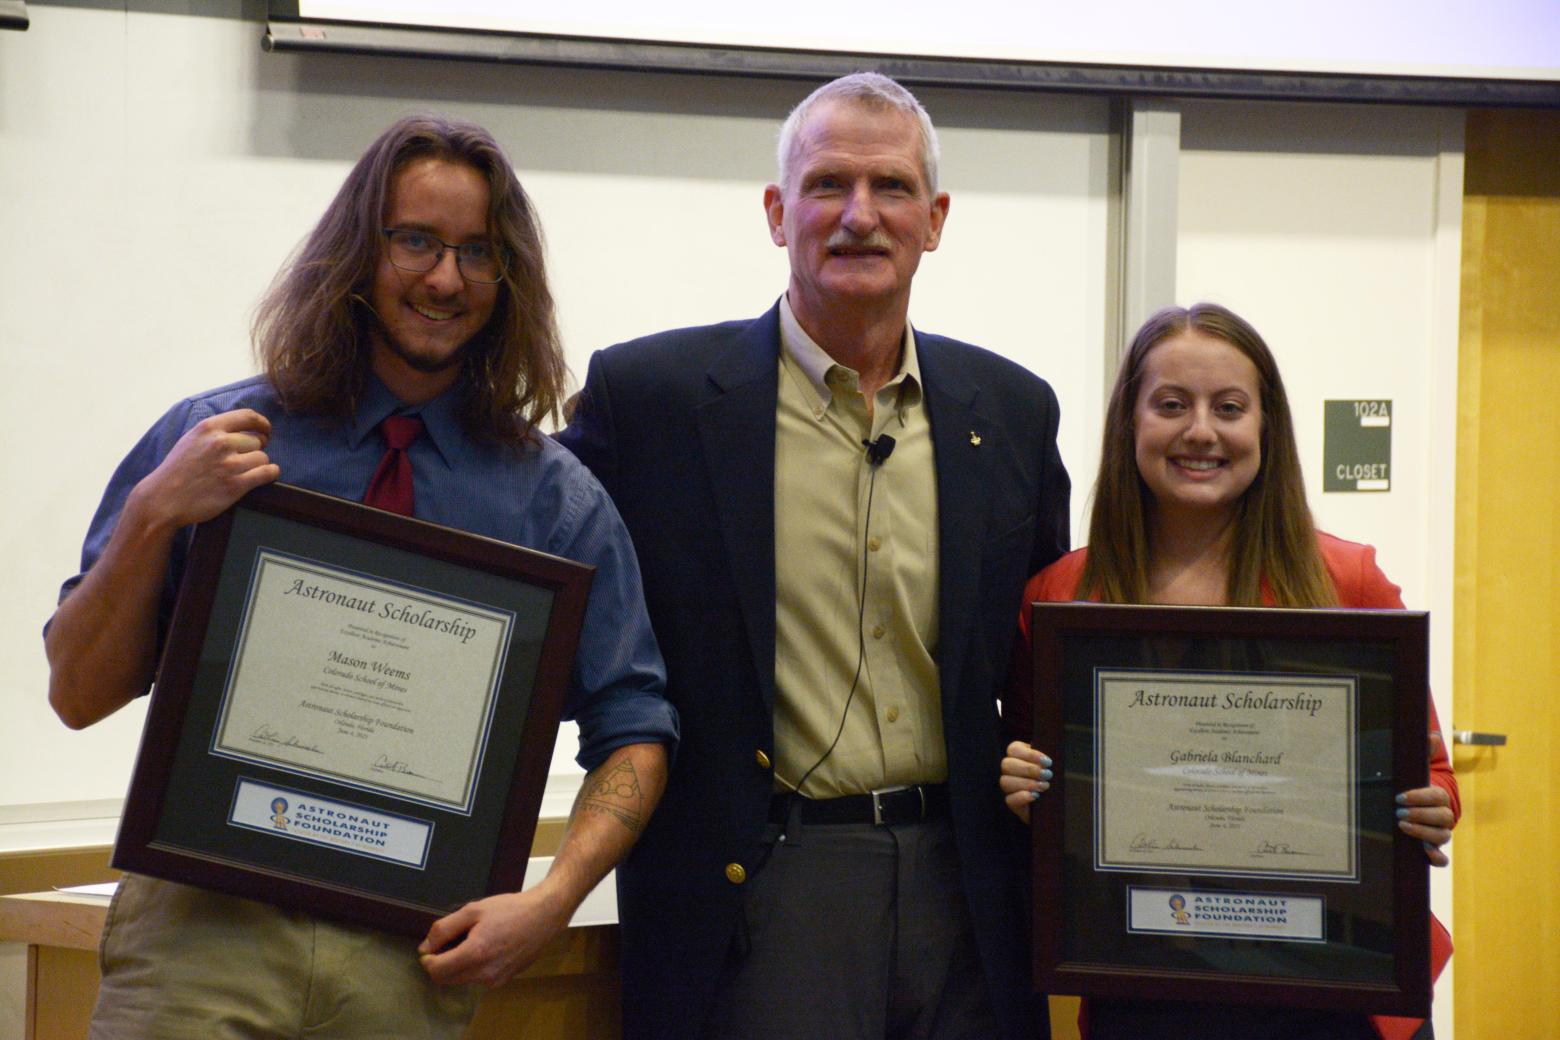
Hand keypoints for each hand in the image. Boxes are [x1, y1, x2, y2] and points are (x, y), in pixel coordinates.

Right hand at [129, 409, 278, 530]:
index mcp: (209, 428)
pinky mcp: (236, 485)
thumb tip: (246, 428)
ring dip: (259, 465)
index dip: (263, 424)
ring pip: (263, 458)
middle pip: (258, 441)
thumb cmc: (178, 470)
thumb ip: (216, 431)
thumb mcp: (192, 439)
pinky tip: (266, 475)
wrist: (164, 499)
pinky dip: (270, 473)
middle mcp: (220, 443)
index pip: (249, 417)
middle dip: (255, 450)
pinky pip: (267, 473)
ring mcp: (229, 464)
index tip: (266, 431)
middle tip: (245, 459)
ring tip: (245, 471)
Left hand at [418, 886, 570, 988]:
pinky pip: (478, 978)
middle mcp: (484, 973)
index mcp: (475, 954)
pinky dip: (474, 966)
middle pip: (447, 979)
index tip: (431, 948)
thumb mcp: (473, 910)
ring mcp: (496, 980)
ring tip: (473, 940)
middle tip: (451, 941)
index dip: (428, 960)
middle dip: (442, 963)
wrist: (545, 915)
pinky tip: (487, 947)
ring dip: (458, 965)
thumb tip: (426, 947)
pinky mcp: (504, 981)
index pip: (437, 971)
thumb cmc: (510, 909)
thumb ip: (444, 929)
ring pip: (462, 979)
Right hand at [999, 740, 1052, 823]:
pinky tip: (1035, 796)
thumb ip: (1045, 760)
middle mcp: (1009, 770)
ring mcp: (1008, 787)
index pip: (1014, 749)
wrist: (1054, 801)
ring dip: (1027, 783)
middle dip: (1029, 769)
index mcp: (1017, 755)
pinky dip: (1022, 796)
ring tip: (1044, 786)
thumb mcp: (1049, 766)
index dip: (1030, 755)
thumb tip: (1046, 759)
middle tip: (1047, 774)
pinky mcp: (1011, 802)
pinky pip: (1009, 799)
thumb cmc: (1051, 778)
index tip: (1047, 762)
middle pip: (1007, 764)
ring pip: (1005, 782)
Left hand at [1398, 732, 1454, 865]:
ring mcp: (1440, 833)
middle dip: (1420, 815)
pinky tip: (1427, 856)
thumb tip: (1433, 735)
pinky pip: (1442, 858)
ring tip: (1402, 826)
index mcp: (1440, 797)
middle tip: (1399, 812)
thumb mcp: (1416, 770)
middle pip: (1442, 818)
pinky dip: (1437, 859)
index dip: (1420, 797)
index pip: (1437, 797)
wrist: (1415, 808)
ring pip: (1442, 836)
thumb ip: (1423, 754)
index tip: (1401, 797)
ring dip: (1424, 833)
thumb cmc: (1414, 787)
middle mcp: (1444, 816)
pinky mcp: (1434, 849)